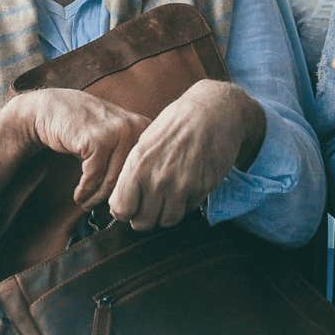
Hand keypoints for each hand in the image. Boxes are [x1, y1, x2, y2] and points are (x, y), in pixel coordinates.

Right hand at [24, 88, 149, 209]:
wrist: (52, 109)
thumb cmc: (83, 126)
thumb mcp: (114, 134)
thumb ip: (129, 155)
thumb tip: (140, 195)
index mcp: (143, 126)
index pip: (145, 170)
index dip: (132, 191)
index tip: (120, 205)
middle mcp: (135, 127)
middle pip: (130, 178)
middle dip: (114, 199)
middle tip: (103, 210)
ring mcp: (117, 132)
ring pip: (112, 180)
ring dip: (96, 197)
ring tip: (86, 204)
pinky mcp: (98, 140)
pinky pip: (94, 176)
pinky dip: (84, 190)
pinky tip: (78, 195)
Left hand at [109, 80, 263, 230]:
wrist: (214, 112)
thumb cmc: (178, 122)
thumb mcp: (146, 140)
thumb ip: (133, 170)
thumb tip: (122, 198)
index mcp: (138, 163)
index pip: (121, 209)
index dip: (124, 211)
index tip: (129, 207)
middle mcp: (158, 178)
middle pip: (143, 222)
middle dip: (143, 218)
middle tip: (148, 207)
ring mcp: (182, 186)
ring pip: (166, 221)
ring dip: (165, 214)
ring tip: (166, 199)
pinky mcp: (202, 189)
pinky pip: (188, 210)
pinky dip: (184, 205)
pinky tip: (185, 188)